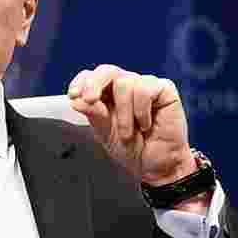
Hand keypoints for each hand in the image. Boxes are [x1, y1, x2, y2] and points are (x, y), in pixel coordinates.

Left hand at [67, 64, 197, 186]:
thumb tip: (76, 100)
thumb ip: (94, 114)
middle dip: (95, 84)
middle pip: (106, 71)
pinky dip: (141, 110)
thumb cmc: (131, 148)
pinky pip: (145, 89)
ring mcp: (144, 85)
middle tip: (91, 100)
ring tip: (129, 133)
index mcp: (107, 93)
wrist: (156, 166)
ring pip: (125, 83)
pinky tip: (146, 124)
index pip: (90, 77)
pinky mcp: (164, 89)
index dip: (81, 82)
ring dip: (124, 113)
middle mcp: (125, 85)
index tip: (73, 96)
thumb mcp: (105, 133)